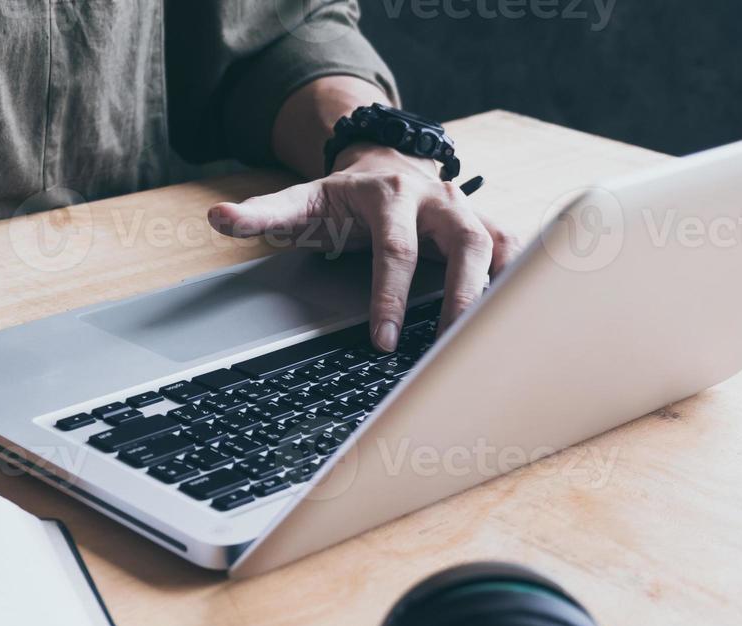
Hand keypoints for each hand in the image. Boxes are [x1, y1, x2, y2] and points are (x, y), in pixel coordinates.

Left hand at [207, 143, 520, 351]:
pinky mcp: (488, 226)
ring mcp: (468, 211)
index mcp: (389, 197)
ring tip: (498, 340)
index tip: (383, 342)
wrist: (385, 162)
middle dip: (463, 295)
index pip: (396, 251)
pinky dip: (523, 282)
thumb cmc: (342, 197)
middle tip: (452, 347)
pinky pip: (516, 251)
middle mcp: (437, 200)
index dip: (391, 297)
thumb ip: (261, 215)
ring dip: (502, 290)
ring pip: (500, 244)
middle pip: (466, 243)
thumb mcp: (300, 202)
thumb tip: (217, 218)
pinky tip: (522, 321)